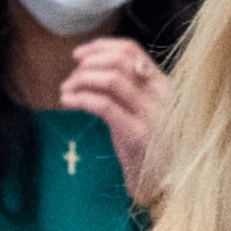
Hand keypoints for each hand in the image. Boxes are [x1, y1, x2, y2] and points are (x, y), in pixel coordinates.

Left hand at [58, 38, 166, 202]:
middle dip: (88, 64)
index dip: (100, 46)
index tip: (78, 54)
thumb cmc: (149, 146)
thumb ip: (129, 89)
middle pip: (119, 61)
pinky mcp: (137, 134)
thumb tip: (91, 68)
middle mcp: (160, 94)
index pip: (131, 50)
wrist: (164, 184)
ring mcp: (150, 114)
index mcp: (162, 84)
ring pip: (111, 79)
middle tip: (70, 77)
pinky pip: (104, 106)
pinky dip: (81, 99)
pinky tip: (68, 102)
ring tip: (65, 90)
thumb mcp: (144, 111)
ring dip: (81, 80)